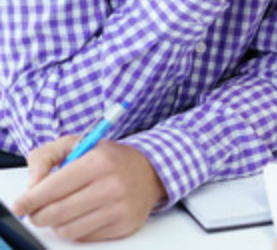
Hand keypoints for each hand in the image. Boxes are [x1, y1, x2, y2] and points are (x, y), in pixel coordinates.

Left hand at [12, 136, 165, 241]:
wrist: (150, 172)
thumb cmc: (109, 159)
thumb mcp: (78, 144)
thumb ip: (47, 157)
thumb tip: (32, 186)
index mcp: (98, 162)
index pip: (52, 188)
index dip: (30, 200)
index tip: (21, 205)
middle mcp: (111, 185)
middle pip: (56, 213)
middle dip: (38, 215)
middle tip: (36, 211)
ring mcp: (120, 207)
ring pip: (67, 229)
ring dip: (57, 223)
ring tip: (63, 210)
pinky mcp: (124, 225)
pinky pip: (85, 236)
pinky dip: (76, 228)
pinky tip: (82, 214)